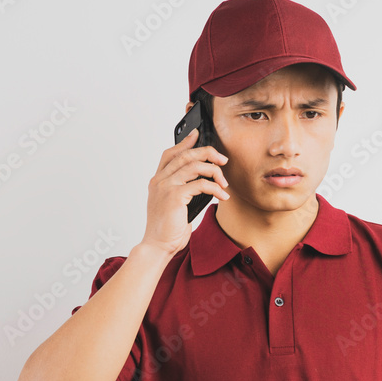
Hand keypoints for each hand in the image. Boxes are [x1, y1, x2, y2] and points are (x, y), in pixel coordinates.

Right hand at [143, 128, 229, 256]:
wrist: (157, 246)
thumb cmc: (166, 229)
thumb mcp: (174, 206)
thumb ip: (182, 190)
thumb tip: (203, 181)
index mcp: (158, 181)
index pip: (170, 154)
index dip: (184, 142)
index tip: (197, 134)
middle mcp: (160, 181)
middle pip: (185, 155)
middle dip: (207, 153)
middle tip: (222, 159)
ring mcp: (166, 187)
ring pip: (194, 166)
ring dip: (214, 171)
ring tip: (224, 182)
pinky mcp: (175, 196)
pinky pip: (200, 184)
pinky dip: (215, 187)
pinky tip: (222, 195)